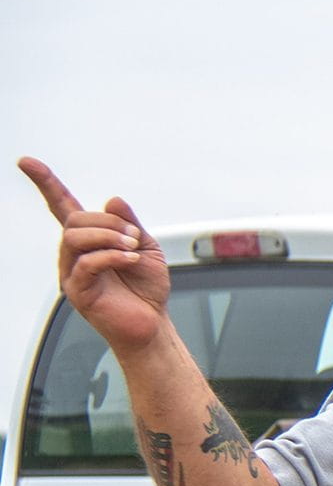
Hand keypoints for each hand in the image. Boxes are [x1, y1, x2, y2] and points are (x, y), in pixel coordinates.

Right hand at [21, 158, 172, 351]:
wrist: (152, 323)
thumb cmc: (146, 287)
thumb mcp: (146, 246)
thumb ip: (129, 222)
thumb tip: (113, 200)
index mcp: (89, 239)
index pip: (61, 206)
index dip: (45, 183)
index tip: (26, 162)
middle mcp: (74, 254)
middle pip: (74, 221)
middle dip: (109, 222)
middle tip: (134, 237)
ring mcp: (71, 272)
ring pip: (74, 238)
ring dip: (109, 236)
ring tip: (132, 248)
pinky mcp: (76, 291)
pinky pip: (86, 262)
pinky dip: (112, 255)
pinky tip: (130, 260)